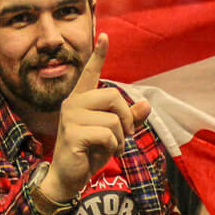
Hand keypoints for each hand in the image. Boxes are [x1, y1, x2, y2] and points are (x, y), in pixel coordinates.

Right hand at [41, 35, 151, 202]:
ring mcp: (70, 117)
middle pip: (113, 96)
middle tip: (123, 136)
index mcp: (80, 100)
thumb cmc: (89, 153)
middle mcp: (72, 103)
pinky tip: (103, 153)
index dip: (98, 55)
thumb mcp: (114, 134)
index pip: (89, 73)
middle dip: (126, 118)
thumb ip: (129, 119)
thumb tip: (146, 104)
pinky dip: (113, 147)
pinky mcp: (73, 133)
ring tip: (111, 147)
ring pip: (113, 119)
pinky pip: (108, 134)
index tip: (104, 36)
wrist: (68, 178)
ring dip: (120, 137)